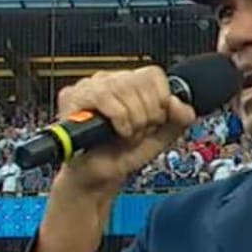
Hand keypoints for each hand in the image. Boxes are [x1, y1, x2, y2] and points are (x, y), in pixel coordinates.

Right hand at [52, 67, 197, 197]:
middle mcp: (109, 80)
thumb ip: (179, 120)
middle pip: (140, 82)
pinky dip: (117, 120)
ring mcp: (89, 86)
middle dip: (146, 116)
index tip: (153, 121)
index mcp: (130, 83)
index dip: (159, 101)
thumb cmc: (123, 155)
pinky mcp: (72, 96)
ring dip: (132, 121)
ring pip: (124, 88)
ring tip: (125, 134)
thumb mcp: (160, 137)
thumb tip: (177, 102)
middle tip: (137, 132)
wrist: (99, 177)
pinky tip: (113, 132)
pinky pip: (105, 98)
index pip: (153, 74)